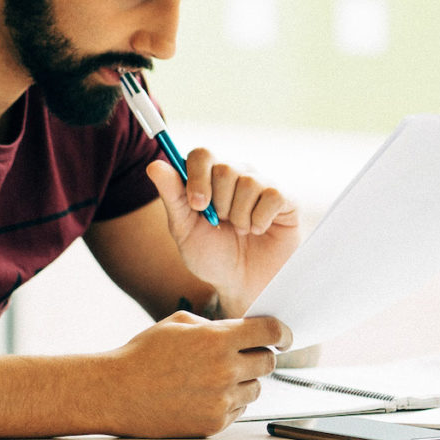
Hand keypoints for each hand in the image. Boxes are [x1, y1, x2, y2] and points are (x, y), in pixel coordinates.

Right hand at [107, 310, 291, 437]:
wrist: (115, 393)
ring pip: (255, 388)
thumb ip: (216, 325)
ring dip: (243, 381)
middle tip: (240, 356)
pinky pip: (239, 410)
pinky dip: (228, 402)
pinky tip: (201, 395)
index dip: (282, 333)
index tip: (283, 338)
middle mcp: (224, 370)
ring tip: (212, 378)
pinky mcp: (214, 423)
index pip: (270, 332)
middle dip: (259, 356)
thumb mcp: (177, 324)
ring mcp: (221, 400)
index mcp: (217, 339)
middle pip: (268, 362)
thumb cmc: (142, 355)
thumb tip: (242, 332)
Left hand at [147, 154, 300, 316]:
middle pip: (225, 168)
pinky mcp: (285, 199)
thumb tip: (154, 165)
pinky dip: (260, 220)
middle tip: (222, 224)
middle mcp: (236, 174)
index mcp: (209, 178)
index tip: (197, 206)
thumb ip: (172, 197)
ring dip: (239, 217)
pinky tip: (258, 231)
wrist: (241, 285)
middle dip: (219, 205)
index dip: (197, 177)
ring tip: (241, 231)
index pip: (202, 154)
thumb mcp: (184, 230)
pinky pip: (272, 195)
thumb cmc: (212, 257)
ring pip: (248, 182)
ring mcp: (262, 184)